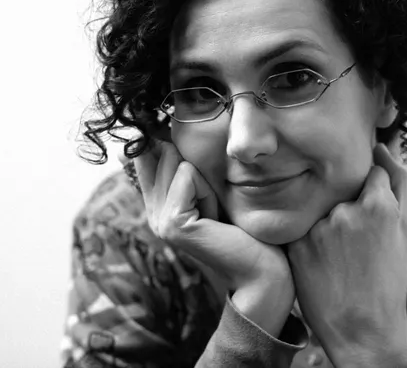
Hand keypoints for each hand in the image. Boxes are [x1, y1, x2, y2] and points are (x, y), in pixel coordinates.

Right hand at [125, 139, 294, 333]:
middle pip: (164, 152)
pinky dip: (209, 191)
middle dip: (198, 169)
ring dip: (207, 182)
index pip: (144, 153)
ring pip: (178, 162)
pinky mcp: (173, 223)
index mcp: (159, 205)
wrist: (262, 271)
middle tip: (214, 205)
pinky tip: (216, 218)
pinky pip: (188, 175)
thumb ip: (188, 169)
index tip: (182, 144)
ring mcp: (159, 220)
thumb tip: (165, 135)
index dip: (161, 141)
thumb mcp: (214, 192)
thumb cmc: (246, 230)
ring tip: (217, 212)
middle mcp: (154, 212)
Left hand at [287, 143, 406, 365]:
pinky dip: (310, 236)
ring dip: (327, 221)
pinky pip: (303, 225)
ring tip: (338, 255)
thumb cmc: (390, 277)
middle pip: (342, 189)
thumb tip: (382, 146)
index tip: (370, 212)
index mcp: (378, 205)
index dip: (371, 193)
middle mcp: (345, 211)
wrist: (363, 328)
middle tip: (355, 243)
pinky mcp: (297, 244)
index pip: (370, 173)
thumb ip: (399, 182)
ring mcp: (318, 228)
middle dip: (348, 206)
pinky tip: (321, 260)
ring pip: (321, 206)